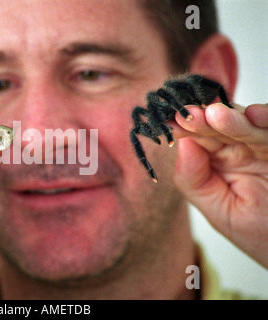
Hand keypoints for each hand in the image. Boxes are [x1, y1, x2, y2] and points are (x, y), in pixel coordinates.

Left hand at [171, 103, 267, 267]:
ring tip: (215, 115)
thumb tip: (181, 143)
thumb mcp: (217, 210)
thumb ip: (193, 180)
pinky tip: (255, 114)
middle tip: (188, 114)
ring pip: (249, 124)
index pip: (198, 137)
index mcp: (219, 159)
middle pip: (221, 125)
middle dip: (203, 120)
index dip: (184, 128)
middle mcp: (242, 148)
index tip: (169, 121)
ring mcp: (265, 146)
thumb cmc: (260, 233)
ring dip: (232, 119)